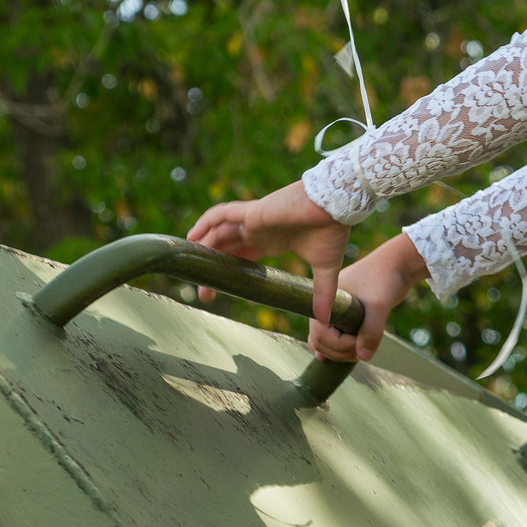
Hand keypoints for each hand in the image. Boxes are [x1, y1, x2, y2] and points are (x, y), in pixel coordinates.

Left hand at [187, 182, 351, 332]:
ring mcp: (253, 219)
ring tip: (189, 266)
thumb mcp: (325, 268)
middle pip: (225, 249)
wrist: (337, 207)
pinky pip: (221, 214)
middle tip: (203, 295)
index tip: (218, 292)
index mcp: (271, 242)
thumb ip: (322, 293)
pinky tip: (193, 236)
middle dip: (211, 267)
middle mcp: (258, 230)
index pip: (241, 258)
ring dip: (203, 247)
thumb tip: (327, 320)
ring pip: (219, 232)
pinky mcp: (253, 211)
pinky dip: (205, 222)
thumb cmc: (332, 231)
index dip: (228, 273)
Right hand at [316, 234, 429, 361]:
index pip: (320, 333)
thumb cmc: (385, 279)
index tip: (359, 343)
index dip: (339, 345)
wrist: (397, 264)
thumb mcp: (379, 306)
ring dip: (338, 352)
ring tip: (358, 355)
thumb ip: (371, 331)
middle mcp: (326, 305)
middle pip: (319, 340)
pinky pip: (334, 336)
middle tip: (358, 355)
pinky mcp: (345, 314)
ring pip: (325, 341)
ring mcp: (334, 310)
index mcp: (326, 298)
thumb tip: (363, 357)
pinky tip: (334, 357)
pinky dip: (336, 347)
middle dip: (337, 352)